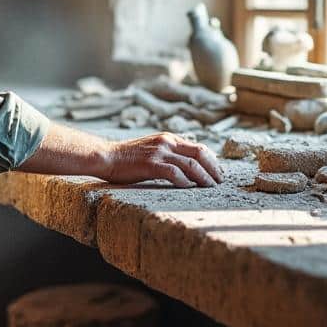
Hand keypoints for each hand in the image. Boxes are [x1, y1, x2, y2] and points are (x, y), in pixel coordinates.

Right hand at [102, 133, 222, 187]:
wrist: (107, 156)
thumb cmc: (128, 157)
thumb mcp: (153, 149)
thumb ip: (169, 153)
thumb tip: (188, 166)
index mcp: (169, 138)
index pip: (199, 147)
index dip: (212, 161)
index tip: (218, 173)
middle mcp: (167, 142)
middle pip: (200, 153)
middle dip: (214, 169)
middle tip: (220, 182)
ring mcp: (159, 152)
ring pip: (191, 164)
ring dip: (204, 177)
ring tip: (210, 187)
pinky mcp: (151, 164)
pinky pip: (174, 173)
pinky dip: (185, 181)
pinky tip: (189, 188)